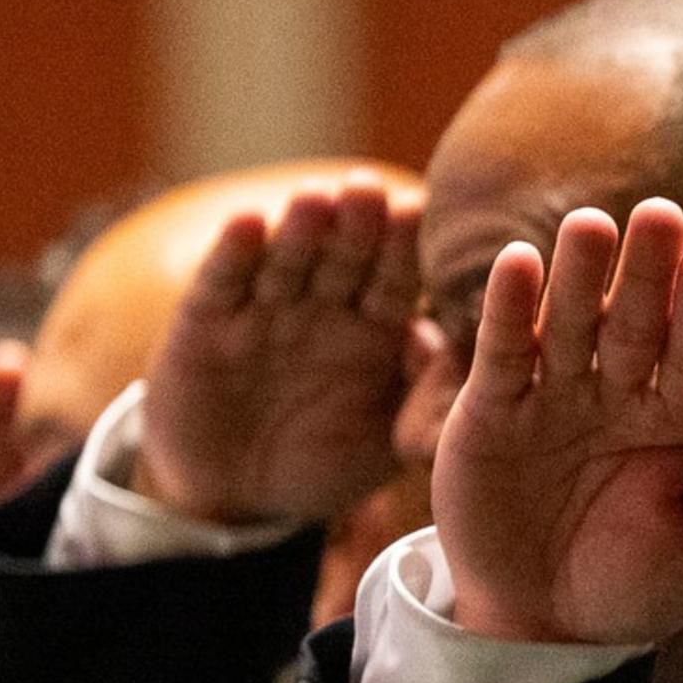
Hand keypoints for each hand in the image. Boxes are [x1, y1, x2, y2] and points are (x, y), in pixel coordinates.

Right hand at [138, 173, 423, 527]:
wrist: (237, 493)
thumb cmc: (324, 460)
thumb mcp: (383, 440)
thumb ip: (424, 400)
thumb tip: (475, 362)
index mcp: (374, 325)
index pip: (396, 277)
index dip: (407, 248)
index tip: (425, 215)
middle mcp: (323, 305)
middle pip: (345, 255)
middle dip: (358, 223)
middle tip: (372, 189)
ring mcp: (265, 308)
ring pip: (288, 259)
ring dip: (301, 229)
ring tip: (317, 197)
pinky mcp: (207, 320)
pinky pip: (224, 281)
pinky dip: (234, 252)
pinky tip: (247, 221)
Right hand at [429, 200, 682, 646]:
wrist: (548, 632)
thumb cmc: (642, 587)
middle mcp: (623, 392)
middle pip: (638, 321)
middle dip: (648, 271)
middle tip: (660, 215)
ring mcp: (557, 395)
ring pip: (570, 323)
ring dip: (578, 275)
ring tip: (589, 226)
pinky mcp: (494, 409)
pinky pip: (504, 353)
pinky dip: (507, 309)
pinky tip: (519, 262)